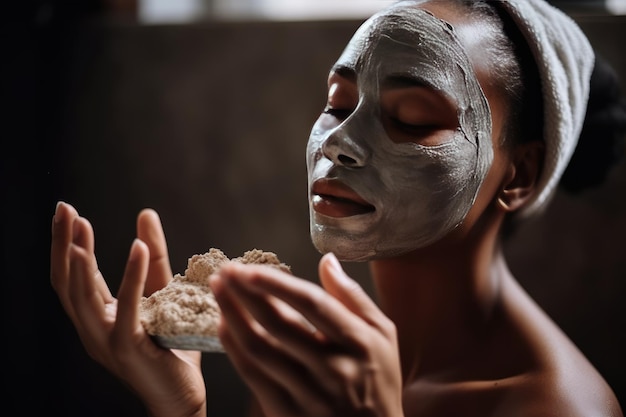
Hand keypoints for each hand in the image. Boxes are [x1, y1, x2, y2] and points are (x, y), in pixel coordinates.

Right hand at [50, 202, 205, 416]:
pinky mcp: (129, 347)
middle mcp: (93, 330)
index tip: (67, 212)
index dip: (66, 245)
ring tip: (80, 226)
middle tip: (63, 209)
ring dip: (80, 259)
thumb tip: (145, 213)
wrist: (182, 396)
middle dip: (62, 244)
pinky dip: (130, 276)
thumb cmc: (172, 347)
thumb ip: (153, 257)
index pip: (73, 278)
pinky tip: (135, 247)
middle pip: (67, 283)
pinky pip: (126, 307)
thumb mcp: (162, 293)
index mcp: (97, 318)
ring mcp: (106, 340)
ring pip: (83, 296)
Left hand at [210, 253, 403, 416]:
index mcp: (358, 342)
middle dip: (246, 294)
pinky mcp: (288, 413)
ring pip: (260, 350)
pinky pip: (253, 377)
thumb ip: (353, 296)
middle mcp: (333, 369)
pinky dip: (234, 349)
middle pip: (279, 325)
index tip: (251, 269)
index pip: (313, 305)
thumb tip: (327, 260)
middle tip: (225, 271)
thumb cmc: (379, 381)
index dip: (279, 286)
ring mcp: (309, 394)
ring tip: (218, 292)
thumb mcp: (383, 335)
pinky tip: (224, 326)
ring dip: (234, 317)